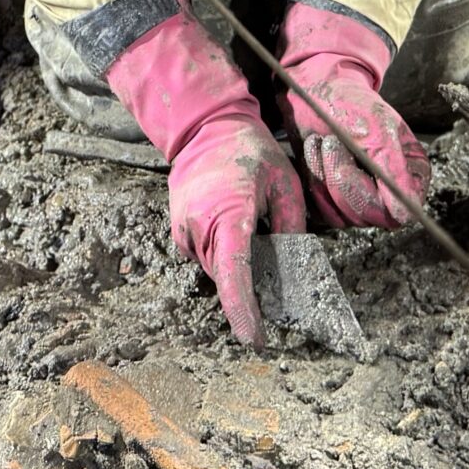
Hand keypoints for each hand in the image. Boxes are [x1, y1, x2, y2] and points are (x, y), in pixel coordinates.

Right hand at [166, 114, 308, 344]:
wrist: (206, 128)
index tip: (257, 340)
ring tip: (256, 238)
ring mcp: (183, 230)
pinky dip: (223, 256)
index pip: (235, 275)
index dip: (245, 312)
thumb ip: (290, 229)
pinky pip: (205, 257)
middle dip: (250, 289)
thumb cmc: (251, 152)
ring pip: (216, 270)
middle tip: (277, 286)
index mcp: (228, 214)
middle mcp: (199, 227)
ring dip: (237, 269)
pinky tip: (238, 232)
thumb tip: (291, 269)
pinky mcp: (178, 231)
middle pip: (228, 277)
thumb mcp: (286, 185)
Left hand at [273, 4, 428, 228]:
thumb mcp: (377, 129)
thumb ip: (393, 172)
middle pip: (366, 215)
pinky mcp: (335, 201)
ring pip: (341, 216)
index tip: (349, 154)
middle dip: (339, 177)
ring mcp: (361, 200)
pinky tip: (314, 153)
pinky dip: (312, 181)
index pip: (396, 212)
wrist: (317, 91)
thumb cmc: (351, 102)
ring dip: (323, 176)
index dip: (367, 193)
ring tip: (323, 142)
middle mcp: (390, 193)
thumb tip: (405, 215)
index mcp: (411, 175)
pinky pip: (322, 212)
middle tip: (331, 141)